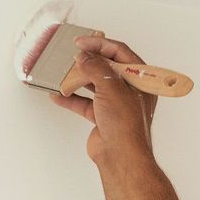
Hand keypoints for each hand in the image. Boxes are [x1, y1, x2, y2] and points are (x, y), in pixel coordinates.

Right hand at [46, 32, 157, 157]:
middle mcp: (131, 91)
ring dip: (78, 79)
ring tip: (63, 73)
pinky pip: (86, 104)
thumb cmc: (126, 125)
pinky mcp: (104, 118)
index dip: (101, 44)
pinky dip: (72, 99)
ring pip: (95, 85)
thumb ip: (96, 67)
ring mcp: (117, 105)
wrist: (120, 156)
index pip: (121, 53)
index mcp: (140, 80)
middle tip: (73, 56)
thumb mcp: (111, 87)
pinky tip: (58, 95)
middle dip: (88, 62)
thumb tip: (84, 57)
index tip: (82, 42)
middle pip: (107, 68)